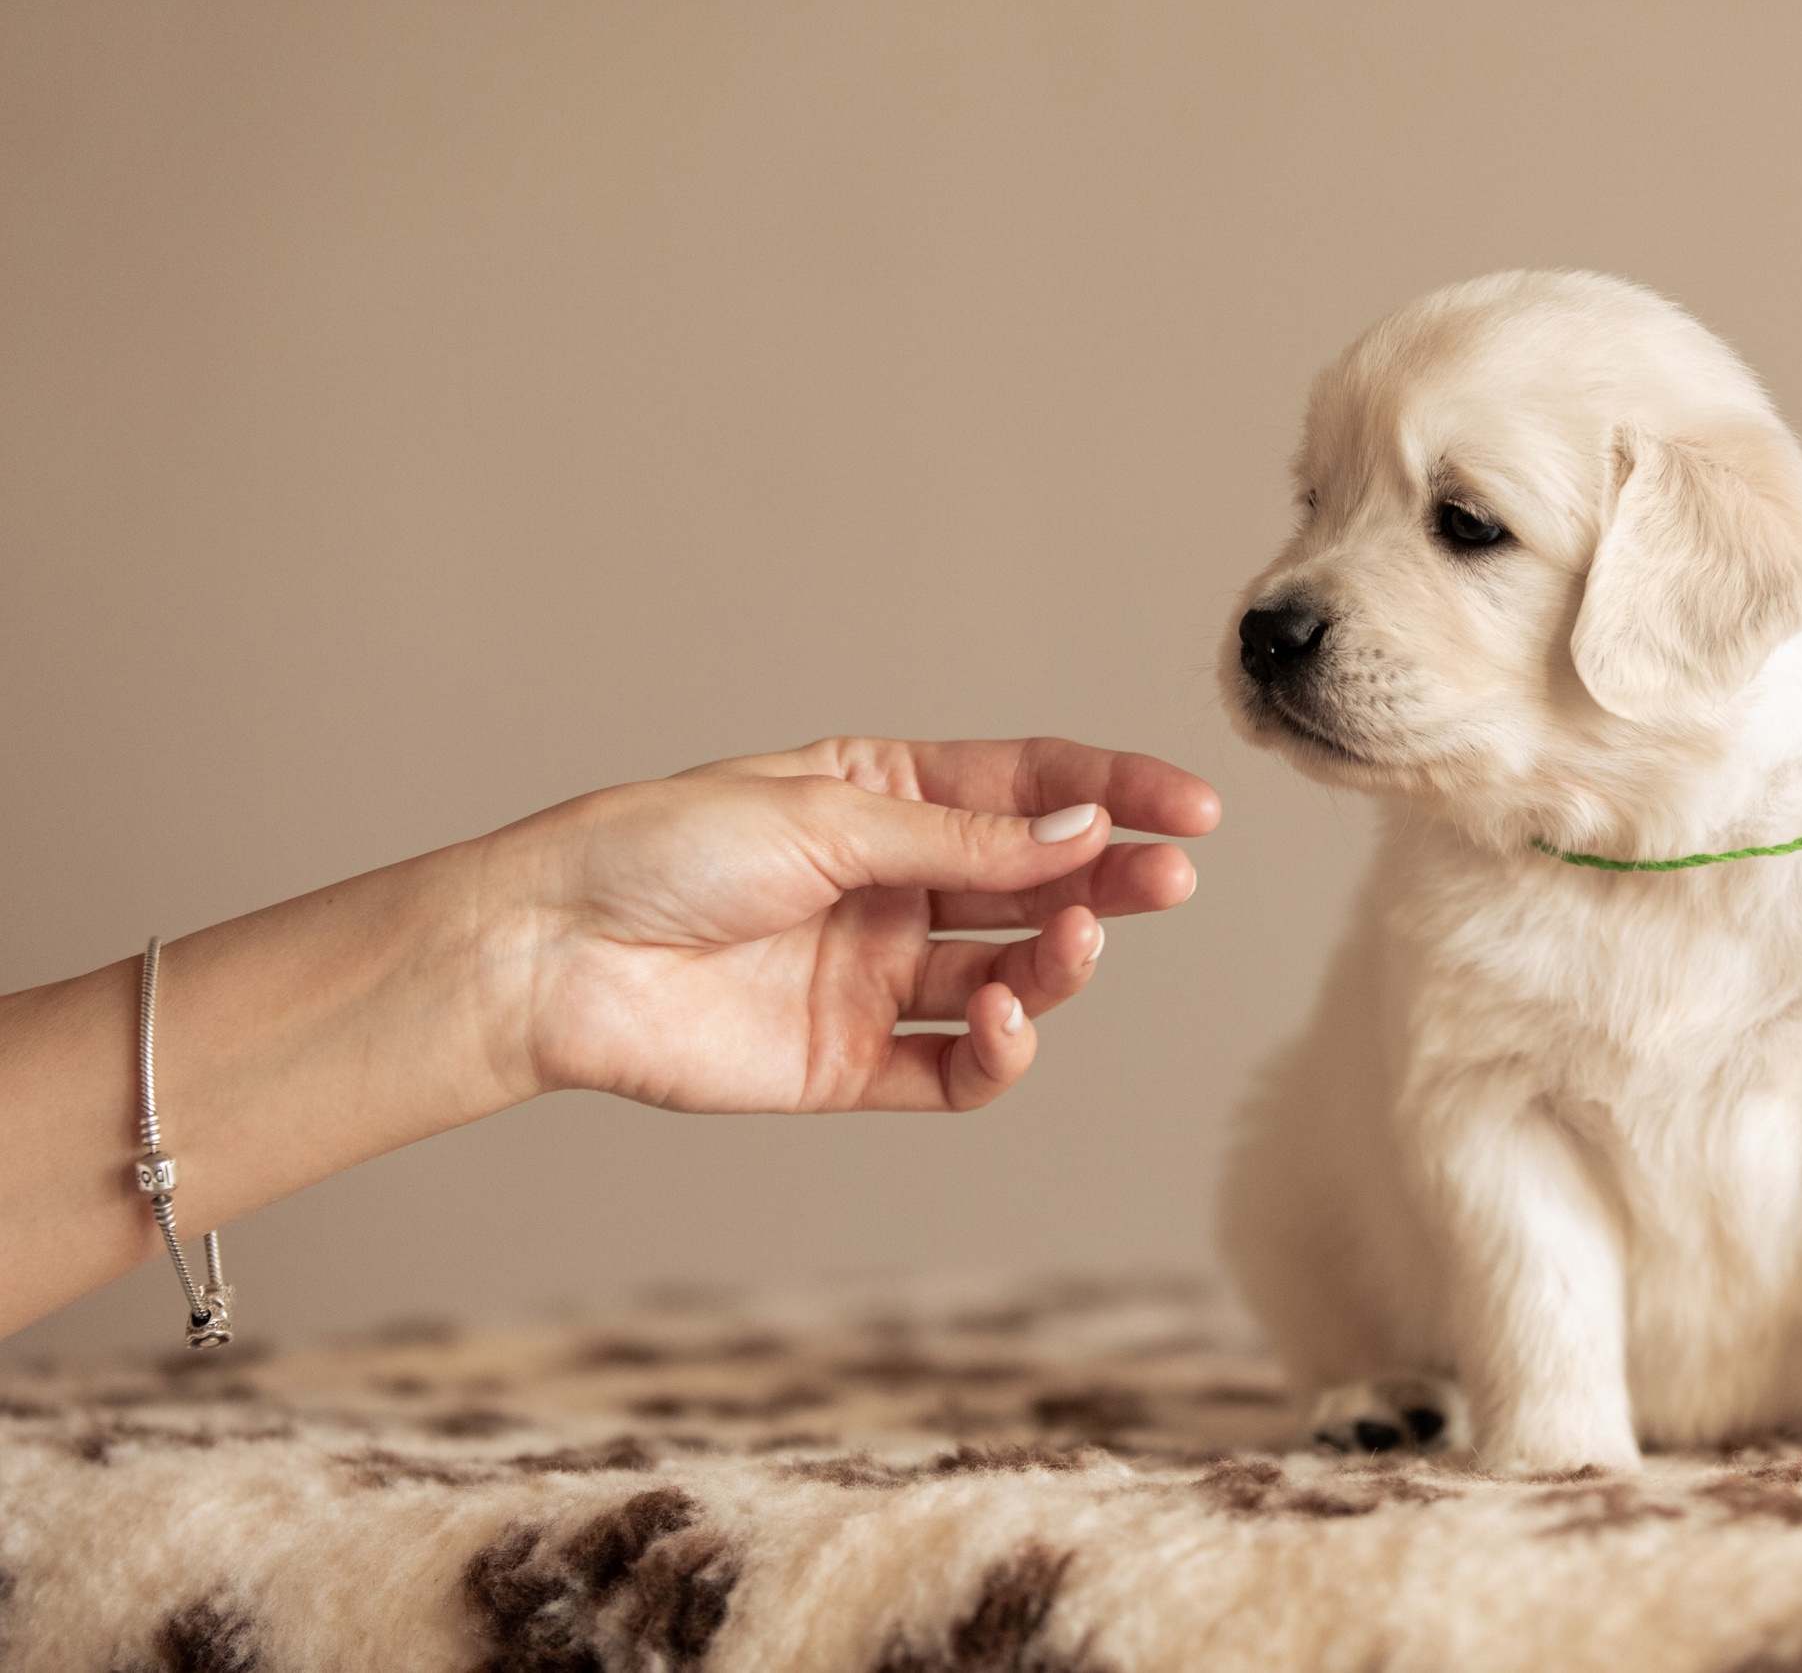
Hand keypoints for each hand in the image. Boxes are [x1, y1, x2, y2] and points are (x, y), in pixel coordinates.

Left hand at [490, 736, 1218, 1113]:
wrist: (553, 955)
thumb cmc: (665, 852)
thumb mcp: (826, 819)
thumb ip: (961, 841)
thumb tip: (1082, 836)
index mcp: (885, 798)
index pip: (1028, 788)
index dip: (1114, 795)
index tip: (1194, 809)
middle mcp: (895, 886)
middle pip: (1034, 884)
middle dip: (1108, 880)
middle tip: (1169, 880)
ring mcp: (880, 976)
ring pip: (1012, 973)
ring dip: (1059, 961)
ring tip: (1072, 944)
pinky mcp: (856, 1063)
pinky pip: (959, 1066)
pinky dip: (1002, 1050)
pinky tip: (1003, 1018)